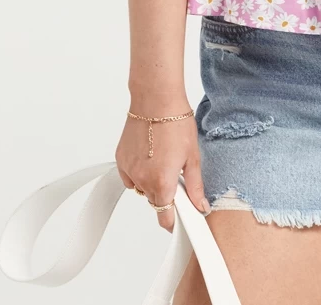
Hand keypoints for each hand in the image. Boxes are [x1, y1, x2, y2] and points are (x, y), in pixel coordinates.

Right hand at [116, 103, 210, 232]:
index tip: (179, 219)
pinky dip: (139, 171)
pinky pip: (130, 176)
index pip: (164, 217)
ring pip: (141, 188)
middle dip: (165, 193)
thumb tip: (200, 206)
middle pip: (154, 201)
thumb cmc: (176, 122)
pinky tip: (149, 155)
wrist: (156, 99)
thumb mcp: (192, 156)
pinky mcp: (120, 160)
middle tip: (175, 173)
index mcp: (162, 182)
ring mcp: (129, 170)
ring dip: (151, 182)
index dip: (173, 220)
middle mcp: (142, 180)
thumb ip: (195, 186)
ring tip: (162, 158)